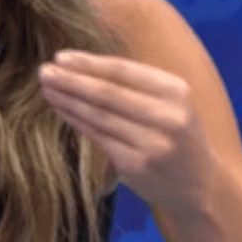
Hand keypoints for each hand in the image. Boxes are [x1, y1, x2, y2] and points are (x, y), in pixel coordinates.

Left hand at [38, 50, 217, 216]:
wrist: (198, 184)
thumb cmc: (174, 134)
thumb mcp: (169, 102)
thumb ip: (135, 84)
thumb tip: (80, 64)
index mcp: (176, 91)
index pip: (123, 71)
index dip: (88, 63)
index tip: (60, 56)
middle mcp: (168, 117)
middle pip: (108, 93)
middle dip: (71, 80)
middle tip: (43, 71)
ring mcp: (153, 144)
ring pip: (99, 116)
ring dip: (68, 100)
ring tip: (46, 88)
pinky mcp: (137, 166)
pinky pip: (98, 138)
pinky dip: (76, 121)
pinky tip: (61, 110)